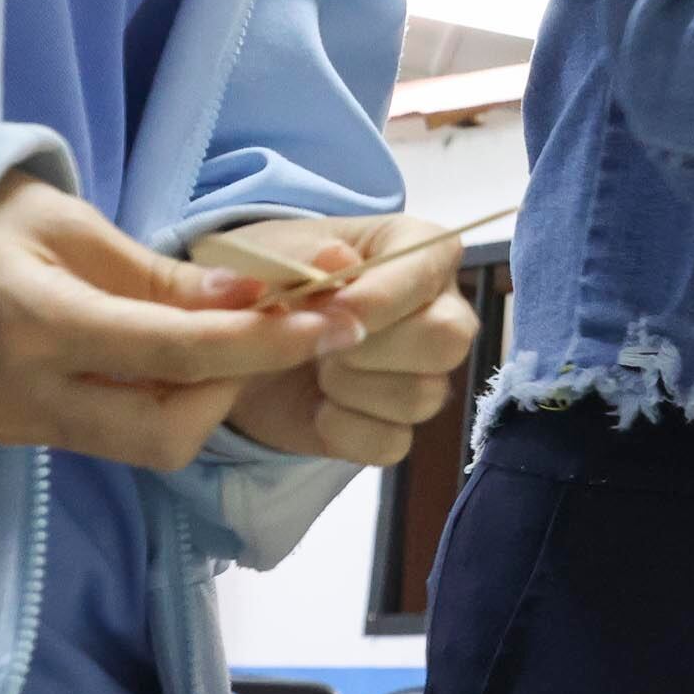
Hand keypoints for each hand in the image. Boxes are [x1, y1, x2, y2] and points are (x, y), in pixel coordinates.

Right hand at [0, 174, 369, 471]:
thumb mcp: (80, 228)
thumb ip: (169, 279)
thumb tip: (261, 304)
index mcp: (32, 323)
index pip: (176, 353)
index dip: (266, 344)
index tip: (335, 322)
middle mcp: (19, 393)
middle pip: (165, 434)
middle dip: (237, 389)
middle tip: (279, 336)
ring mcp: (11, 425)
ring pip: (144, 444)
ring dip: (206, 398)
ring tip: (234, 341)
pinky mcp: (15, 436)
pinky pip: (112, 435)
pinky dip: (163, 401)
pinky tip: (184, 359)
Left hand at [213, 217, 480, 465]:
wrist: (244, 341)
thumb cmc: (273, 279)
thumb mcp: (270, 252)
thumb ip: (298, 252)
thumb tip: (336, 259)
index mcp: (421, 251)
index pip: (434, 266)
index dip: (386, 295)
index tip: (335, 309)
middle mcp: (442, 311)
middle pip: (448, 339)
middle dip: (374, 347)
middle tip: (320, 341)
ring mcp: (428, 374)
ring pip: (423, 395)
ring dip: (349, 386)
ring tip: (314, 366)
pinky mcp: (401, 426)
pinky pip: (392, 441)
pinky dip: (342, 430)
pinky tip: (318, 405)